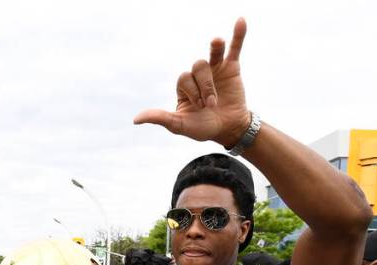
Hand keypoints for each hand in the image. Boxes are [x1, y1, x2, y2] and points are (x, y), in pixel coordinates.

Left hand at [133, 18, 250, 147]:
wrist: (227, 129)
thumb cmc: (202, 127)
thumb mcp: (178, 125)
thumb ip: (159, 118)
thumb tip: (136, 119)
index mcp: (184, 86)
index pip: (184, 78)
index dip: (192, 91)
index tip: (200, 107)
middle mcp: (198, 75)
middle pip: (198, 67)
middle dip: (205, 86)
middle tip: (211, 104)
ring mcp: (215, 69)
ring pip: (213, 54)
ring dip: (215, 48)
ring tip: (216, 41)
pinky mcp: (232, 68)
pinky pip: (235, 48)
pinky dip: (238, 35)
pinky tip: (240, 21)